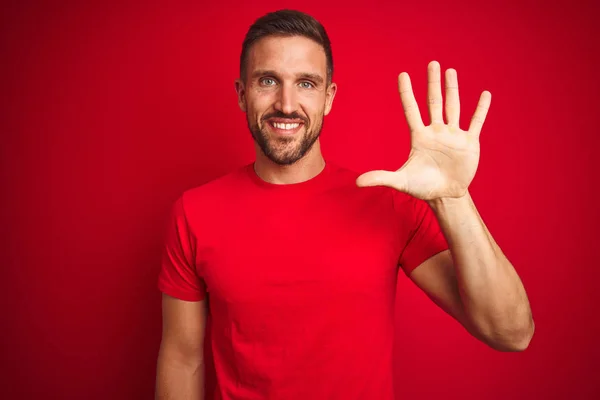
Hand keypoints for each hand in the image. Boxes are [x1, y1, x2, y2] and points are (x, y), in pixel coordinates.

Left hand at [356, 61, 490, 200]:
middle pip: (434, 102)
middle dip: (433, 83)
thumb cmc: (422, 187)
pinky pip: (476, 122)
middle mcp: (436, 131)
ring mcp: (453, 135)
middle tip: (432, 63)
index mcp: (419, 137)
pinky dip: (481, 109)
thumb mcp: (401, 181)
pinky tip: (485, 94)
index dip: (407, 93)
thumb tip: (356, 182)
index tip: (403, 75)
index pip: (411, 110)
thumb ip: (380, 178)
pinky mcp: (469, 143)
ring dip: (453, 89)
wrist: (445, 196)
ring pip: (453, 106)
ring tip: (451, 71)